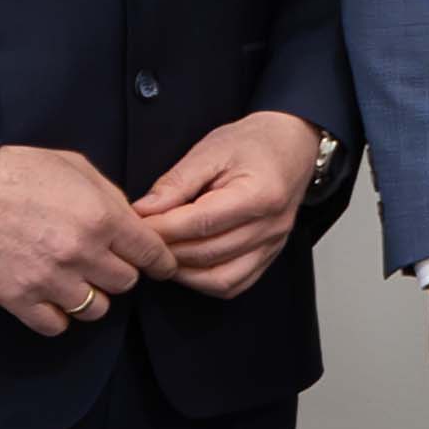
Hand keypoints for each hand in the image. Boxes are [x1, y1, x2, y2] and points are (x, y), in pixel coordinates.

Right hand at [0, 141, 159, 333]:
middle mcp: (81, 252)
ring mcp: (51, 279)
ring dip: (90, 297)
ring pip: (96, 310)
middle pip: (126, 283)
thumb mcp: (78, 168)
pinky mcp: (20, 299)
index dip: (160, 262)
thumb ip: (113, 198)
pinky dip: (57, 316)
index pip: (152, 254)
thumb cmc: (20, 171)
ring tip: (74, 280)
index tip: (160, 267)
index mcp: (101, 217)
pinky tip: (50, 296)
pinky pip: (57, 326)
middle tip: (101, 261)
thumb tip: (136, 225)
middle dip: (118, 272)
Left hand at [121, 108, 321, 299]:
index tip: (137, 225)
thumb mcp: (210, 151)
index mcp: (259, 194)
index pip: (201, 223)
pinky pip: (234, 284)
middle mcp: (270, 226)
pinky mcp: (269, 256)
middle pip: (208, 253)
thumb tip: (144, 211)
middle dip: (167, 250)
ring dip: (183, 271)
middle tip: (141, 239)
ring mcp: (273, 245)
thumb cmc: (253, 144)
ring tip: (161, 253)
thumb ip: (176, 183)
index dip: (163, 229)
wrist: (290, 146)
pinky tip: (186, 266)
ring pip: (220, 278)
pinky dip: (204, 281)